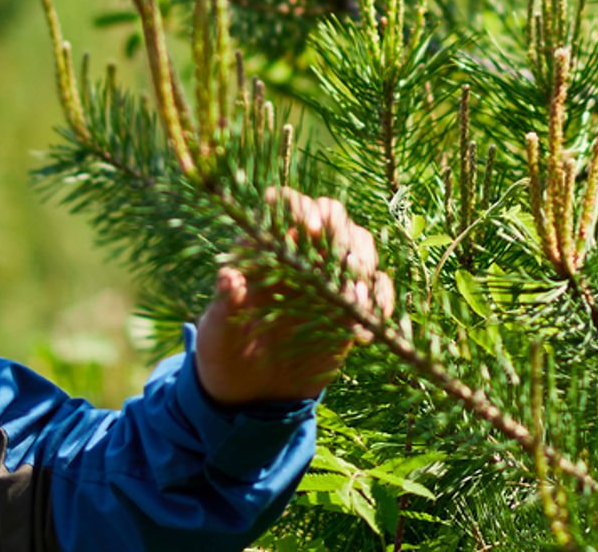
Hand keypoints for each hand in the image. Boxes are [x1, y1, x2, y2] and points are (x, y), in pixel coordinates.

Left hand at [191, 188, 391, 406]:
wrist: (251, 392)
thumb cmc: (225, 353)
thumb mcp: (217, 332)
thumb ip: (224, 305)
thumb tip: (229, 278)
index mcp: (262, 249)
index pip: (283, 205)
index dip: (299, 207)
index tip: (309, 229)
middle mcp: (299, 255)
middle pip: (332, 216)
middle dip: (342, 233)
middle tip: (345, 266)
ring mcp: (327, 277)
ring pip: (360, 245)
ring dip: (364, 265)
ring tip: (353, 301)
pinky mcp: (349, 306)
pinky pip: (376, 288)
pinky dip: (380, 299)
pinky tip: (367, 325)